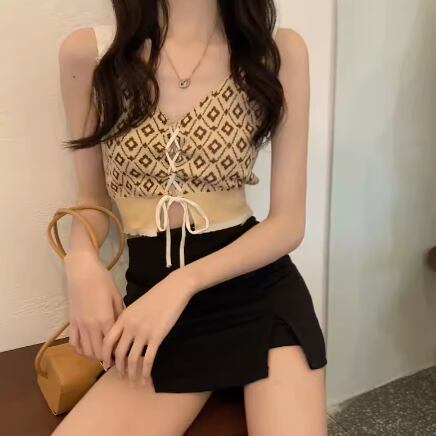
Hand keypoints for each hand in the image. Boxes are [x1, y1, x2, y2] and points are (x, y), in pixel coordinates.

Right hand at [64, 250, 123, 360]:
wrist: (82, 271)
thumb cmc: (103, 281)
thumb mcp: (116, 297)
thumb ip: (120, 314)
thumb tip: (125, 328)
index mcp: (105, 320)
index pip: (112, 345)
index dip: (117, 354)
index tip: (124, 357)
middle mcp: (91, 326)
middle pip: (98, 352)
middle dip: (106, 358)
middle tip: (115, 359)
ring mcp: (79, 325)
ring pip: (86, 350)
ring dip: (94, 355)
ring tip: (102, 355)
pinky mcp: (71, 322)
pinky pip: (74, 342)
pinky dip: (80, 349)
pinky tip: (87, 348)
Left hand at [101, 270, 194, 384]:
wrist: (174, 289)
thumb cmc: (157, 295)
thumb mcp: (137, 305)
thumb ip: (128, 319)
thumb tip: (123, 334)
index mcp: (123, 318)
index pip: (108, 341)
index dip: (105, 355)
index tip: (106, 364)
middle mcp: (130, 326)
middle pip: (118, 353)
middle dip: (118, 368)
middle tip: (120, 376)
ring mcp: (143, 332)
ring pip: (132, 359)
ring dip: (131, 374)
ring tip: (133, 382)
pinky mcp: (157, 337)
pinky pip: (148, 359)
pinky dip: (145, 372)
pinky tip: (146, 378)